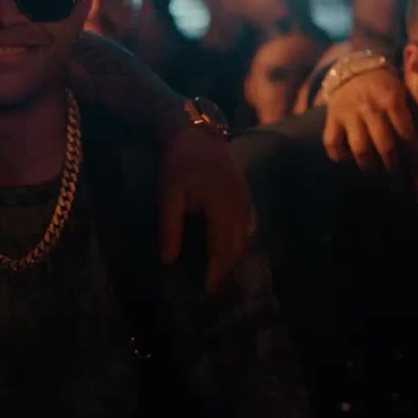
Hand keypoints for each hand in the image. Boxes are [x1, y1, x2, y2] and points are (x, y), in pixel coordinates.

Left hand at [160, 128, 253, 292]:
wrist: (194, 128)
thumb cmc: (179, 160)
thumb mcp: (169, 194)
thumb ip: (170, 227)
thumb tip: (168, 260)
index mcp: (222, 207)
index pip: (222, 248)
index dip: (216, 271)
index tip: (208, 290)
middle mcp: (239, 205)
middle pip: (237, 245)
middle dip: (227, 268)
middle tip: (215, 287)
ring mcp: (245, 196)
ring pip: (246, 234)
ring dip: (236, 254)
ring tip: (223, 271)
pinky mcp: (244, 189)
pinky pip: (249, 220)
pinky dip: (243, 237)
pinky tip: (236, 244)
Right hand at [323, 66, 413, 171]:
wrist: (353, 69)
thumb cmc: (383, 84)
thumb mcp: (401, 92)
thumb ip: (410, 113)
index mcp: (391, 99)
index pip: (406, 132)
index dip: (415, 151)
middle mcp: (370, 107)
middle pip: (385, 145)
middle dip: (392, 163)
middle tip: (395, 171)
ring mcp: (349, 114)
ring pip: (360, 148)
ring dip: (369, 164)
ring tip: (374, 169)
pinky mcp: (332, 118)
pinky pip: (332, 143)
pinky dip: (339, 155)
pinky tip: (347, 158)